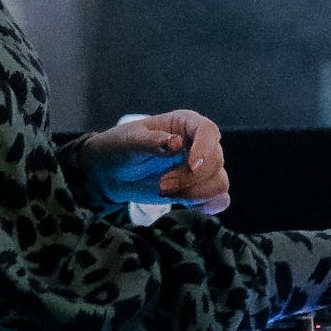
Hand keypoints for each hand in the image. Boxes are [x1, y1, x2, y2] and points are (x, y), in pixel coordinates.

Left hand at [81, 110, 229, 214]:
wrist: (111, 174)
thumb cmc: (119, 148)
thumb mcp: (128, 141)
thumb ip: (151, 141)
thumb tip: (176, 142)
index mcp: (185, 124)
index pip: (209, 131)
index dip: (205, 149)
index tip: (190, 165)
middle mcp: (199, 144)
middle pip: (216, 161)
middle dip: (189, 178)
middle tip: (162, 185)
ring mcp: (202, 169)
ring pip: (219, 183)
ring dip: (194, 194)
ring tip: (165, 193)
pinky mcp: (199, 190)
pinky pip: (219, 200)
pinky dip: (206, 206)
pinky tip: (183, 203)